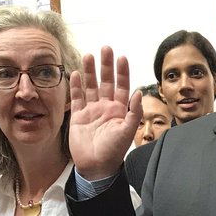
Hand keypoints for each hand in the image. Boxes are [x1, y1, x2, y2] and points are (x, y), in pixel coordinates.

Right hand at [68, 48, 140, 180]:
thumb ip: (134, 112)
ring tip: (89, 55)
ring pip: (91, 86)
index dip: (122, 72)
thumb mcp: (128, 132)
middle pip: (106, 82)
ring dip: (90, 72)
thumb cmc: (114, 152)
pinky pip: (77, 97)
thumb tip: (138, 92)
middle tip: (105, 49)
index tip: (121, 58)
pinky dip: (76, 86)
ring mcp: (92, 110)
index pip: (122, 86)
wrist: (96, 166)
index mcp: (120, 110)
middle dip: (106, 66)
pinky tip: (77, 73)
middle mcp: (106, 107)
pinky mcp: (79, 116)